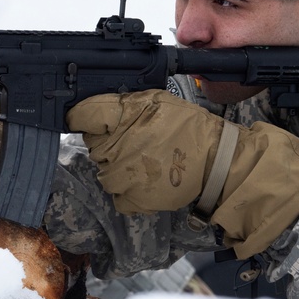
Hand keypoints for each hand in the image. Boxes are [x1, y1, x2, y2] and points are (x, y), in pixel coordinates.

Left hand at [66, 89, 298, 257]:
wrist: (217, 162)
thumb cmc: (189, 128)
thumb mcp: (158, 100)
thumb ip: (125, 101)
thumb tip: (96, 101)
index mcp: (123, 116)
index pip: (81, 114)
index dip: (81, 115)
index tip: (85, 118)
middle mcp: (118, 145)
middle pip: (92, 144)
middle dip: (108, 142)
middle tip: (134, 140)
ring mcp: (124, 174)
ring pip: (104, 172)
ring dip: (118, 167)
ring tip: (144, 161)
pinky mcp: (133, 198)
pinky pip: (117, 196)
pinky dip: (128, 191)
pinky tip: (146, 180)